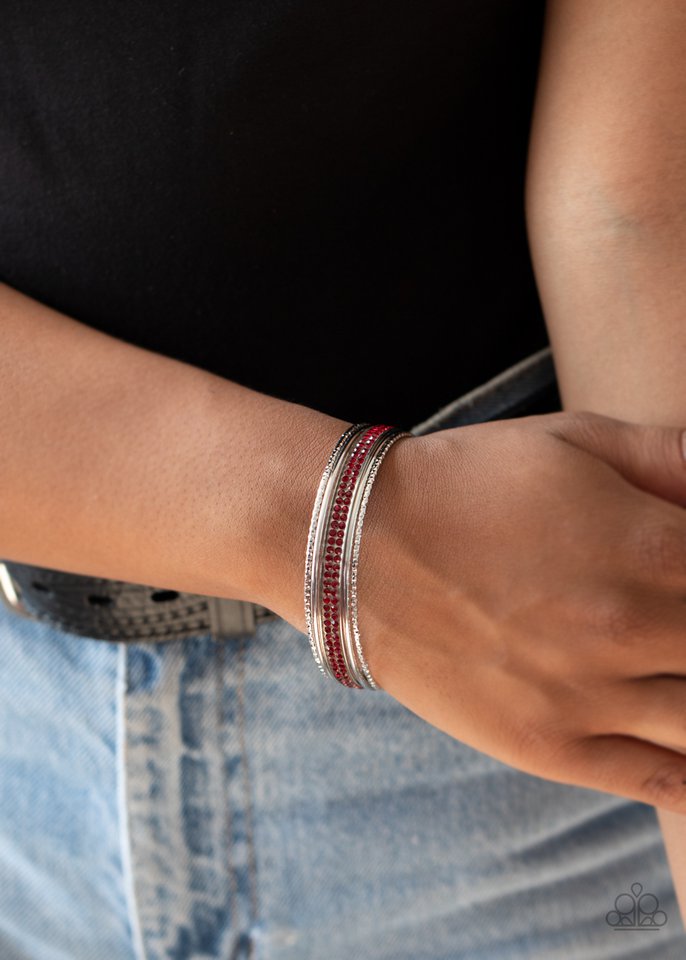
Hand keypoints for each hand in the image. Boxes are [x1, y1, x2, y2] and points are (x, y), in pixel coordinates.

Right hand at [355, 410, 685, 812]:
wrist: (359, 544)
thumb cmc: (470, 482)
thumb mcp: (577, 439)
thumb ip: (675, 459)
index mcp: (654, 549)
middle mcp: (632, 632)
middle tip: (672, 618)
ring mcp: (591, 699)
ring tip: (668, 662)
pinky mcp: (550, 747)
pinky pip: (662, 781)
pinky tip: (682, 737)